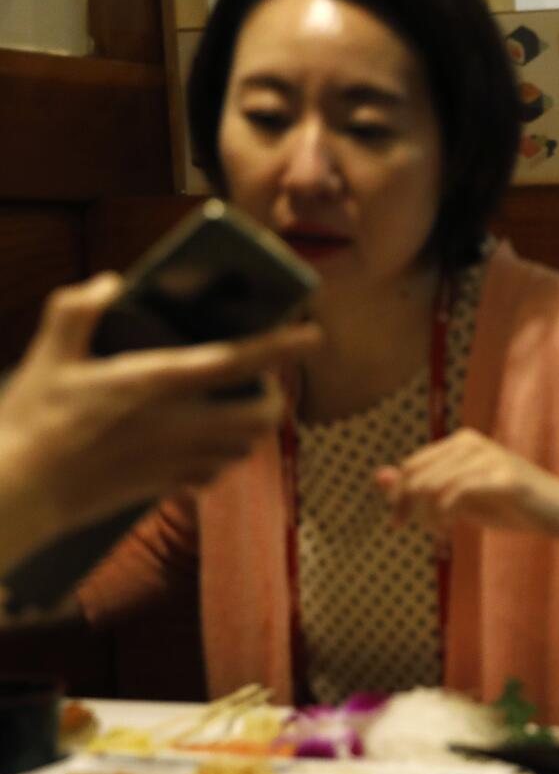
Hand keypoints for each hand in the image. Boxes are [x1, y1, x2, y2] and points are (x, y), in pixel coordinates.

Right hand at [0, 274, 318, 543]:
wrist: (17, 491)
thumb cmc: (31, 419)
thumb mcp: (49, 354)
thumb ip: (78, 310)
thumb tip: (110, 282)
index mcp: (154, 383)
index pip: (237, 360)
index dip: (282, 347)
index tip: (314, 335)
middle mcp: (178, 424)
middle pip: (261, 414)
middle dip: (273, 396)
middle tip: (258, 380)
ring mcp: (177, 460)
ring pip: (246, 447)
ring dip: (252, 427)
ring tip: (236, 408)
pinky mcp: (166, 486)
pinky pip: (217, 474)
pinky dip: (223, 458)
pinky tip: (205, 445)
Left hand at [375, 428, 558, 539]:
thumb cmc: (511, 506)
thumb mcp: (460, 498)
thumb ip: (421, 488)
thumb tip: (378, 477)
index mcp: (461, 441)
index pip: (410, 466)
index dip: (397, 497)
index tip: (397, 524)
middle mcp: (471, 443)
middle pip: (415, 475)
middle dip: (408, 508)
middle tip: (422, 531)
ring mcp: (488, 458)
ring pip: (430, 486)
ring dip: (426, 516)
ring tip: (441, 531)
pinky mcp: (503, 478)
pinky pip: (454, 495)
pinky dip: (444, 517)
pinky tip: (450, 530)